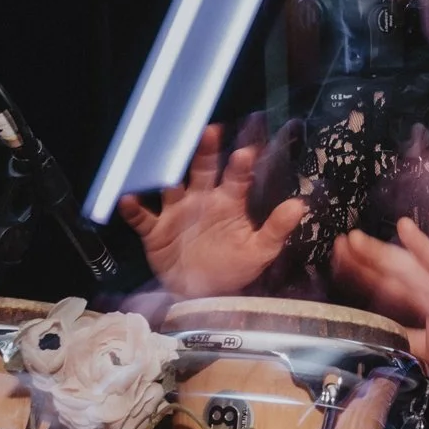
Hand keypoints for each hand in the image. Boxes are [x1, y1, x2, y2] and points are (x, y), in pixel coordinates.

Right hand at [117, 124, 308, 298]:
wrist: (204, 296)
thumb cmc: (233, 268)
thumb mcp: (259, 251)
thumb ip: (276, 228)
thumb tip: (299, 205)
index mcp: (228, 201)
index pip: (237, 176)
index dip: (242, 164)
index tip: (248, 151)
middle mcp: (201, 199)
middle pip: (202, 169)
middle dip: (205, 151)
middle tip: (209, 132)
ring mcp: (176, 213)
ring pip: (169, 186)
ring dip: (166, 175)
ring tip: (165, 164)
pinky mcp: (155, 231)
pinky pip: (142, 217)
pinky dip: (133, 209)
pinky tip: (129, 199)